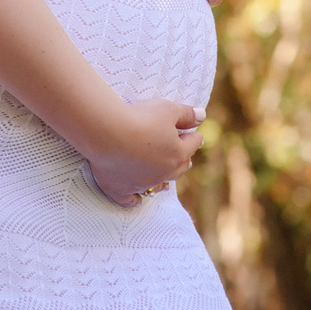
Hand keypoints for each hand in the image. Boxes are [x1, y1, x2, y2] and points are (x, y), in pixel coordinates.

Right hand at [87, 99, 204, 206]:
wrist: (108, 133)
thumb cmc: (141, 118)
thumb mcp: (168, 109)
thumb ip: (187, 114)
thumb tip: (202, 116)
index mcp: (177, 154)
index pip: (193, 143)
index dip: (193, 134)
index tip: (193, 131)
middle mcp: (163, 173)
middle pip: (180, 167)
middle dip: (183, 159)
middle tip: (184, 155)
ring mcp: (142, 183)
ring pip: (159, 185)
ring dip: (163, 181)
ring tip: (165, 179)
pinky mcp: (122, 190)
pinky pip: (131, 200)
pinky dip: (135, 199)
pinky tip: (138, 199)